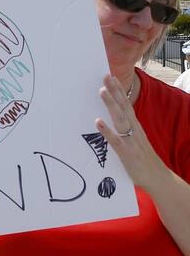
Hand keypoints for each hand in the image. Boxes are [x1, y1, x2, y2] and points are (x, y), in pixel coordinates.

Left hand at [96, 75, 169, 191]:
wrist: (158, 178)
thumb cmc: (143, 159)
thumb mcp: (135, 141)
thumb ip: (125, 130)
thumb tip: (112, 120)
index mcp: (136, 127)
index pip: (127, 105)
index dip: (119, 91)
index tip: (111, 77)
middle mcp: (134, 130)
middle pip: (124, 107)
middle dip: (115, 91)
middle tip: (105, 76)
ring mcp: (131, 141)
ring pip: (120, 119)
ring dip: (111, 105)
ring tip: (102, 91)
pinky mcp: (126, 153)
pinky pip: (115, 140)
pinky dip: (107, 131)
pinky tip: (97, 122)